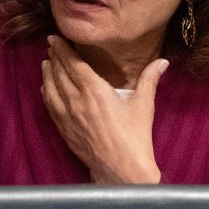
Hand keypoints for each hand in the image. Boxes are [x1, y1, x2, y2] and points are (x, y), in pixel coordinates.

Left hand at [40, 35, 167, 183]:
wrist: (122, 170)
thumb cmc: (135, 138)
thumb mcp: (143, 106)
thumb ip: (149, 80)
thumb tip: (162, 62)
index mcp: (96, 91)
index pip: (74, 64)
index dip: (62, 49)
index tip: (54, 38)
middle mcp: (77, 102)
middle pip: (60, 73)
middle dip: (54, 57)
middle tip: (50, 45)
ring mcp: (68, 117)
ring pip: (52, 89)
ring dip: (48, 73)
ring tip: (46, 63)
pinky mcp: (65, 131)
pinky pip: (50, 107)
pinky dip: (47, 93)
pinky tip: (46, 88)